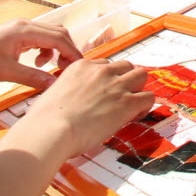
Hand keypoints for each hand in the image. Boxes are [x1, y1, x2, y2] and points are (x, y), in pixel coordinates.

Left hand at [0, 19, 82, 90]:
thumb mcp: (7, 73)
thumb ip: (34, 77)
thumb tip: (56, 85)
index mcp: (24, 30)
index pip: (59, 38)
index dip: (73, 53)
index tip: (80, 69)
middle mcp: (24, 25)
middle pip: (58, 33)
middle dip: (67, 50)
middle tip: (69, 70)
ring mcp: (19, 29)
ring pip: (49, 35)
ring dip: (55, 50)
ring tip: (49, 68)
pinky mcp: (13, 35)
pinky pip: (38, 39)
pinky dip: (44, 50)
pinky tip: (36, 64)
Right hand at [22, 58, 153, 156]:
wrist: (52, 129)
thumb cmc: (46, 120)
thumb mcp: (55, 94)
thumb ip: (69, 92)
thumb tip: (73, 103)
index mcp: (81, 67)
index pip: (105, 65)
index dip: (108, 80)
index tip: (105, 93)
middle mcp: (101, 71)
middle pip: (126, 66)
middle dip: (126, 80)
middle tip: (121, 97)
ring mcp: (116, 85)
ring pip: (141, 75)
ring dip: (139, 89)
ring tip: (132, 105)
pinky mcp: (127, 102)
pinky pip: (149, 97)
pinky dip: (145, 107)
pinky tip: (134, 116)